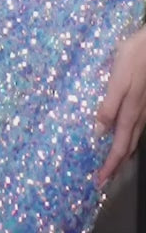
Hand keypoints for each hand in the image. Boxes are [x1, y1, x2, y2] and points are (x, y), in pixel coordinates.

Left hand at [96, 26, 145, 185]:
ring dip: (123, 153)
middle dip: (116, 164)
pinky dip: (129, 138)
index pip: (119, 147)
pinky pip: (137, 127)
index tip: (100, 181)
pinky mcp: (144, 100)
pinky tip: (125, 134)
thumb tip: (98, 133)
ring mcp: (144, 109)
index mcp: (130, 113)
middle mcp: (139, 115)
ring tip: (113, 162)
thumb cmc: (134, 58)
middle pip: (128, 147)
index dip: (110, 165)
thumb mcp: (117, 81)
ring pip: (134, 138)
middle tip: (104, 178)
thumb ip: (108, 106)